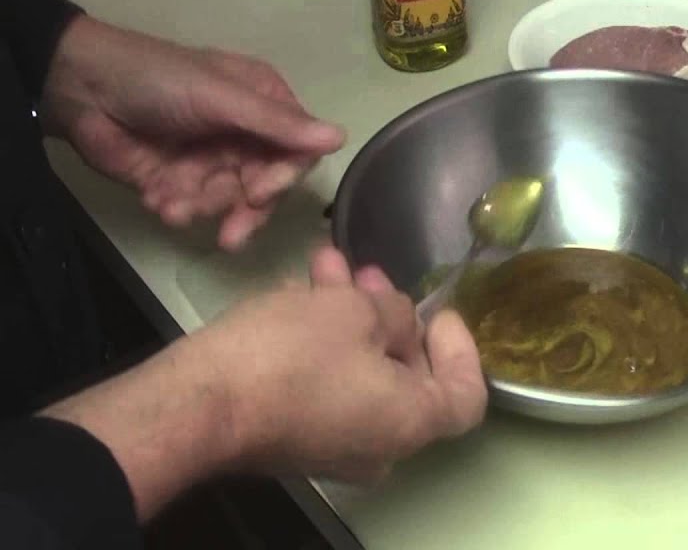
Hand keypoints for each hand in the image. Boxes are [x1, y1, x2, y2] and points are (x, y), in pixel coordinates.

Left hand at [41, 16, 344, 249]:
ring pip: (228, 203)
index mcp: (264, 105)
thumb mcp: (222, 97)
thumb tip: (343, 138)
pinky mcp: (178, 182)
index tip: (259, 194)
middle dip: (243, 210)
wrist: (80, 87)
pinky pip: (192, 208)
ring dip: (202, 207)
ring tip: (170, 204)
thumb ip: (278, 124)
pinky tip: (155, 199)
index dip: (282, 178)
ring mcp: (211, 160)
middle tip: (228, 235)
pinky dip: (176, 208)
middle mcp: (245, 134)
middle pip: (266, 187)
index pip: (295, 152)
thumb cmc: (160, 80)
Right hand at [42, 247, 486, 520]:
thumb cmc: (290, 355)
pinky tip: (297, 293)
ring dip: (348, 316)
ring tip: (328, 265)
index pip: (466, 394)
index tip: (438, 308)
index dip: (460, 347)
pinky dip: (321, 341)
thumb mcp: (354, 311)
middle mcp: (380, 446)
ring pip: (359, 372)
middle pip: (409, 377)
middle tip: (373, 275)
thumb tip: (399, 320)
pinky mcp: (291, 437)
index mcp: (411, 423)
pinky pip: (324, 386)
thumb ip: (394, 312)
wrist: (197, 405)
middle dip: (390, 316)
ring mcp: (333, 446)